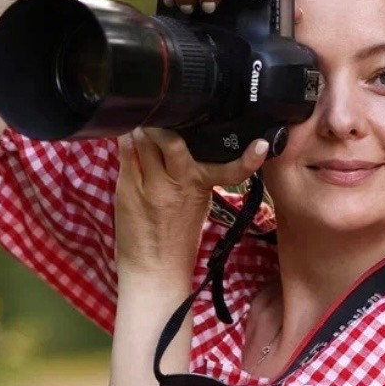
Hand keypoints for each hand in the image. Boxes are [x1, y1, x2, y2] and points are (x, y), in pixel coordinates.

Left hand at [114, 126, 268, 278]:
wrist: (154, 270)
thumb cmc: (179, 239)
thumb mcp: (200, 204)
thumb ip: (197, 175)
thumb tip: (189, 145)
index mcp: (202, 188)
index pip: (231, 170)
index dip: (247, 158)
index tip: (259, 145)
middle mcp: (177, 184)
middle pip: (172, 139)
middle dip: (166, 122)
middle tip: (163, 115)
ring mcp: (149, 185)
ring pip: (144, 140)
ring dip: (143, 128)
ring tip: (143, 126)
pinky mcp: (126, 187)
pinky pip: (125, 152)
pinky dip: (127, 140)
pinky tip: (128, 137)